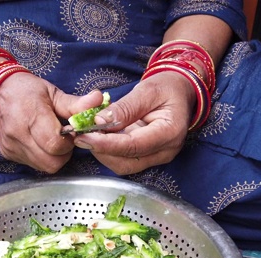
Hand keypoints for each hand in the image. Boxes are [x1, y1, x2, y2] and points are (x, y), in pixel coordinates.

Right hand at [0, 73, 104, 172]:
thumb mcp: (54, 92)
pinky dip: (41, 157)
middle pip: (51, 162)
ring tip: (51, 140)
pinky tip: (40, 143)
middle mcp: (18, 134)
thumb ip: (76, 103)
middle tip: (63, 139)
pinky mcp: (7, 154)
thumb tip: (99, 100)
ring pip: (43, 167)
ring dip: (53, 157)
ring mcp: (11, 147)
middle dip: (63, 154)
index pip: (56, 145)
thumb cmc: (28, 90)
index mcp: (31, 116)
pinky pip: (32, 164)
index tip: (70, 132)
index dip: (69, 142)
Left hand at [73, 71, 196, 174]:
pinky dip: (107, 150)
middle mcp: (165, 151)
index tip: (84, 137)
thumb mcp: (147, 90)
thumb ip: (125, 107)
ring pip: (122, 165)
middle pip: (126, 162)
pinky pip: (124, 160)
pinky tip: (98, 136)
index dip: (106, 144)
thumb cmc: (167, 88)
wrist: (179, 92)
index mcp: (170, 132)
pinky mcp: (147, 156)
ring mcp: (157, 156)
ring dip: (102, 152)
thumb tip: (99, 121)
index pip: (133, 146)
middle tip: (81, 134)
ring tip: (88, 134)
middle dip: (101, 150)